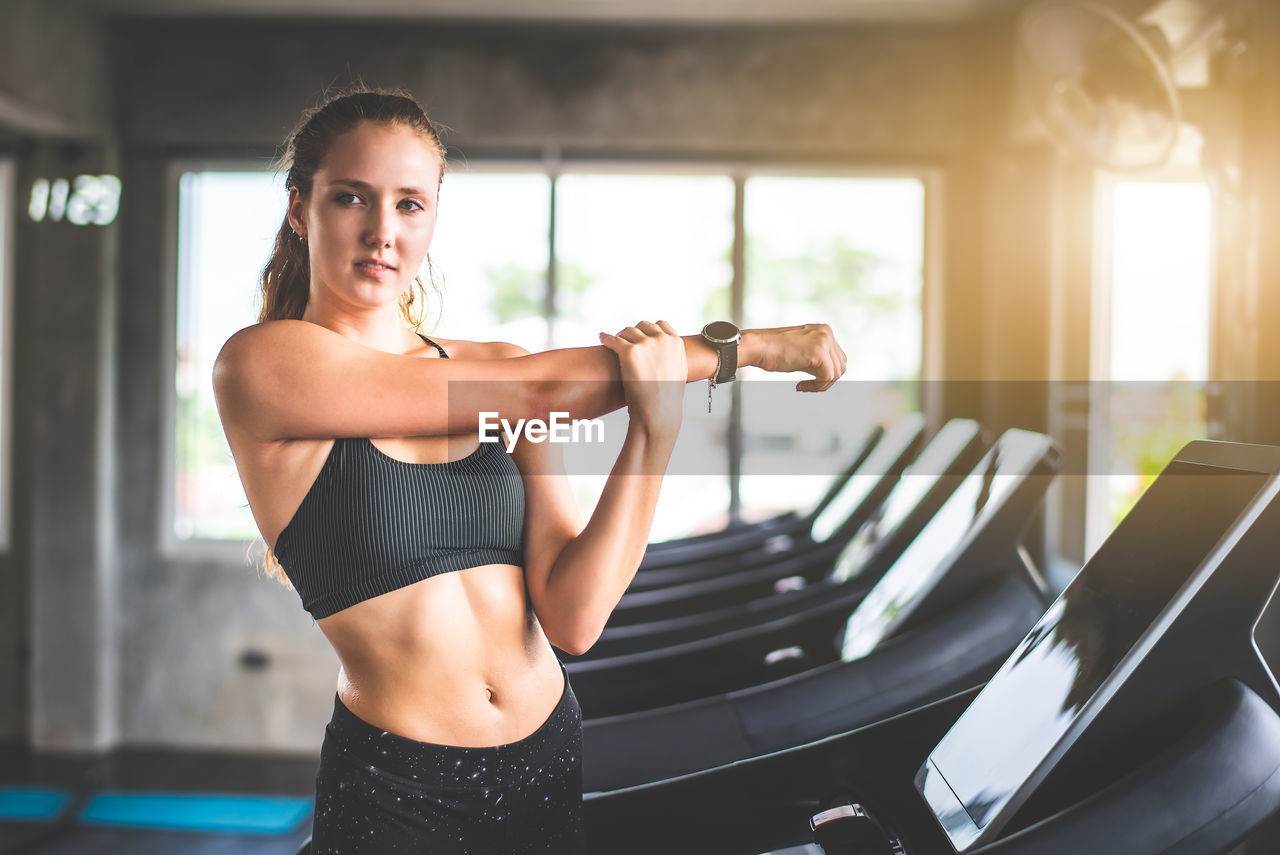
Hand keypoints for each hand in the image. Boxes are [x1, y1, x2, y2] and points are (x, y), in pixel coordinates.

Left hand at [599, 320, 686, 437]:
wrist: (658, 411)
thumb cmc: (667, 399)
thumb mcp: (679, 373)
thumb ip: (673, 359)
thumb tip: (663, 359)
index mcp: (676, 343)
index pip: (661, 324)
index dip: (649, 329)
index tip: (642, 334)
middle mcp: (662, 340)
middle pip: (643, 325)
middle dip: (634, 332)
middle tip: (626, 340)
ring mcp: (645, 344)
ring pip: (628, 331)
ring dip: (621, 336)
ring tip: (615, 342)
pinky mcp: (629, 352)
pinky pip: (613, 340)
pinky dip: (606, 338)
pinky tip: (602, 338)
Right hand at [743, 323, 845, 390]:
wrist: (757, 347)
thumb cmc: (772, 351)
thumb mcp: (801, 350)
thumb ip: (816, 358)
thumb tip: (828, 374)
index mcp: (823, 331)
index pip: (838, 358)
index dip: (826, 374)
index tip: (809, 380)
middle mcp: (826, 333)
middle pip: (840, 365)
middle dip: (825, 380)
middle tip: (807, 385)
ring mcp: (823, 342)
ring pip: (836, 373)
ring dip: (821, 385)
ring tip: (803, 385)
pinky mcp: (818, 353)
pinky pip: (828, 377)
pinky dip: (816, 386)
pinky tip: (800, 385)